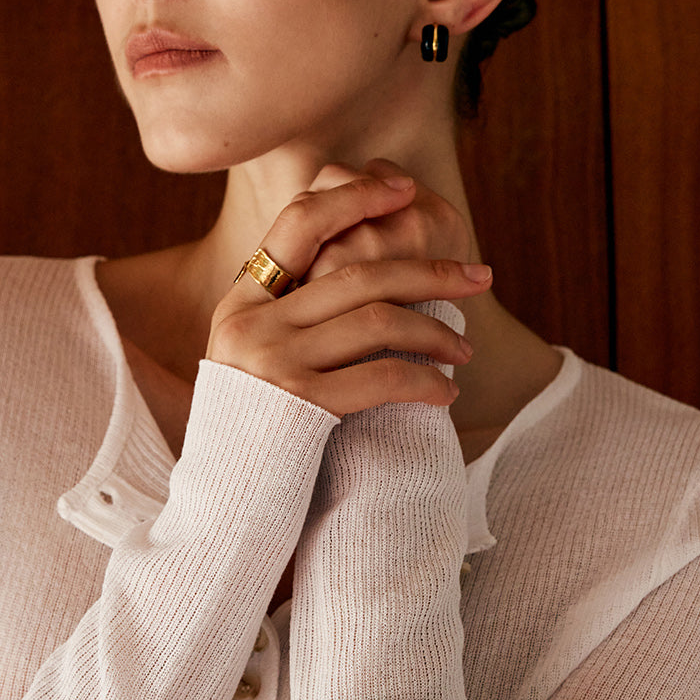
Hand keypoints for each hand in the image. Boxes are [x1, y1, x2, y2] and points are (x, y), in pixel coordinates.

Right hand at [207, 166, 490, 417]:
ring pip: (378, 320)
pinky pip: (382, 376)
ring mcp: (272, 363)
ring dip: (436, 331)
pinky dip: (424, 381)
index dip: (356, 197)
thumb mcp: (252, 363)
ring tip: (464, 348)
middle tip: (480, 275)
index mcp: (240, 303)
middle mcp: (250, 324)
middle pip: (357, 271)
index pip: (300, 222)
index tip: (405, 189)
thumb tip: (352, 275)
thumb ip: (287, 317)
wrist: (219, 509)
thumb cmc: (250, 439)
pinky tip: (445, 392)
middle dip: (429, 269)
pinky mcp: (299, 406)